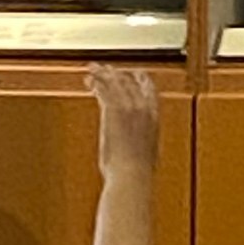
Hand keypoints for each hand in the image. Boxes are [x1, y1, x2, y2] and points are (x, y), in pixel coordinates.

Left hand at [86, 64, 159, 181]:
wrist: (132, 175)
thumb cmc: (138, 170)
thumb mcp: (147, 150)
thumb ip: (143, 137)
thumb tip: (138, 141)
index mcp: (154, 115)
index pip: (149, 87)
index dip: (139, 77)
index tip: (131, 74)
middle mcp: (142, 106)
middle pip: (129, 80)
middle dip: (117, 72)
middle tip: (106, 69)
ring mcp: (128, 107)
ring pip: (115, 81)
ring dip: (103, 73)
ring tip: (93, 70)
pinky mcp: (112, 110)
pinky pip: (103, 89)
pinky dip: (96, 82)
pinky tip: (89, 82)